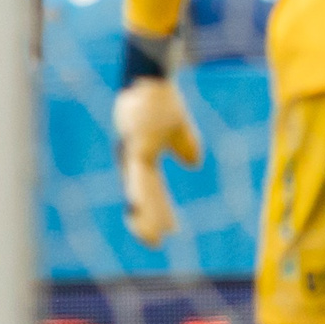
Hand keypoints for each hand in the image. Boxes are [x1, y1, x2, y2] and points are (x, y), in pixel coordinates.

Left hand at [115, 74, 203, 245]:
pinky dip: (139, 194)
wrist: (152, 79)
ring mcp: (131, 153)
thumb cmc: (162, 101)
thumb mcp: (179, 127)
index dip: (157, 211)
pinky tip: (137, 208)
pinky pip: (137, 175)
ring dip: (147, 214)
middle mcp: (133, 158)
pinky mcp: (134, 146)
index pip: (151, 191)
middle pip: (142, 196)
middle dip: (149, 220)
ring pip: (140, 190)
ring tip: (150, 235)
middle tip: (154, 244)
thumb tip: (193, 164)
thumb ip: (186, 146)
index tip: (166, 233)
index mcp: (142, 157)